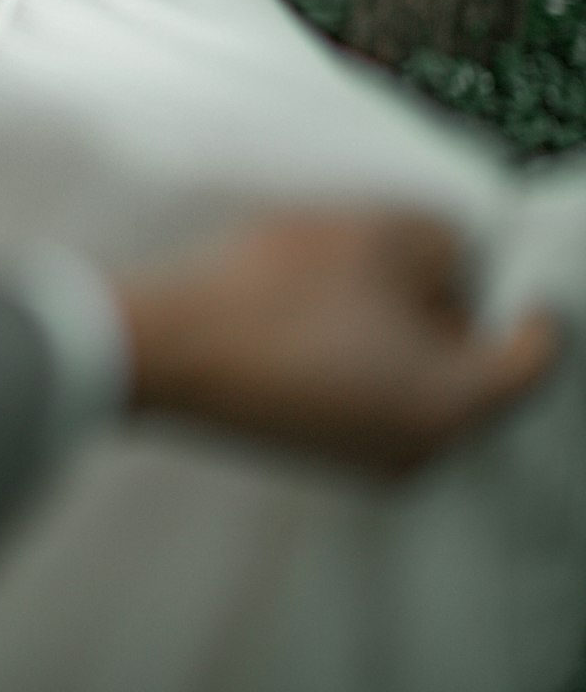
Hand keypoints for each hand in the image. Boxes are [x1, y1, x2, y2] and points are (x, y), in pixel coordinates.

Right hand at [115, 210, 561, 477]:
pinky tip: (317, 301)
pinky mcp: (317, 443)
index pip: (529, 357)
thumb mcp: (380, 235)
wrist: (163, 344)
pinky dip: (361, 345)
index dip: (520, 294)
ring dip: (401, 321)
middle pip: (472, 368)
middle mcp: (416, 451)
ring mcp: (362, 455)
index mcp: (449, 409)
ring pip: (418, 377)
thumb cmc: (273, 294)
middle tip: (410, 250)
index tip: (495, 257)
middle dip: (449, 303)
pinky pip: (370, 390)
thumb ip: (447, 244)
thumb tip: (455, 265)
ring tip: (353, 269)